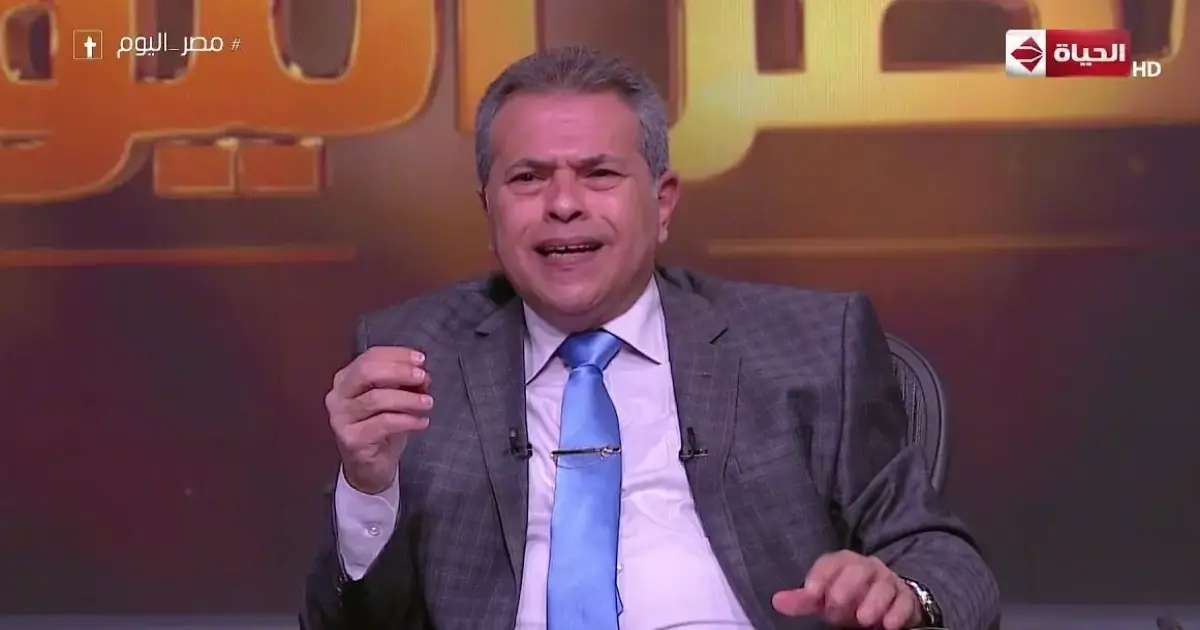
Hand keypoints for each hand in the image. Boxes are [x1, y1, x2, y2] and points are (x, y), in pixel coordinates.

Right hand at [326, 346, 432, 494]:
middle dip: (400, 372)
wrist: (368, 468)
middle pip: (368, 372)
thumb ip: (403, 383)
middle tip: (424, 377)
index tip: (420, 360)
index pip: (370, 357)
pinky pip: (384, 423)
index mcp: (346, 380)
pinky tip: (422, 422)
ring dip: (408, 399)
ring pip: (377, 398)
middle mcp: (338, 396)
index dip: (397, 355)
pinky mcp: (351, 439)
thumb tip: (421, 374)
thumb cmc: (380, 428)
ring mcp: (341, 419)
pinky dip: (407, 420)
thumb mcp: (392, 400)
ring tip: (428, 403)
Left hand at [772, 551, 922, 628]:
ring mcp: (888, 581)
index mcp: (844, 563)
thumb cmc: (849, 598)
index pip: (830, 563)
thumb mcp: (825, 599)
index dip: (820, 577)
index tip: (811, 594)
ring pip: (883, 586)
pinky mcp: (906, 598)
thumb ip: (804, 600)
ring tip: (863, 619)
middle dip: (847, 589)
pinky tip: (888, 625)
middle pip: (858, 570)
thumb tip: (777, 601)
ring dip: (874, 602)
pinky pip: (904, 601)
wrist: (886, 602)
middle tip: (837, 610)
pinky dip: (897, 613)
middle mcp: (867, 568)